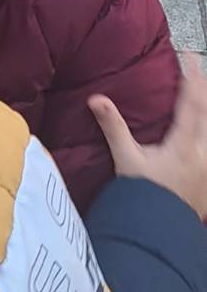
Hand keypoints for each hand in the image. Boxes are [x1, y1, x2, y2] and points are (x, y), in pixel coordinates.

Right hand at [89, 54, 206, 218]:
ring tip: (200, 95)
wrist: (159, 235)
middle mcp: (202, 153)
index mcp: (183, 144)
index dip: (191, 77)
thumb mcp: (126, 160)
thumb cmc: (143, 197)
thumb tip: (95, 98)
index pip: (191, 102)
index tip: (189, 56)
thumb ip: (113, 127)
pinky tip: (201, 131)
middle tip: (196, 69)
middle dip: (203, 88)